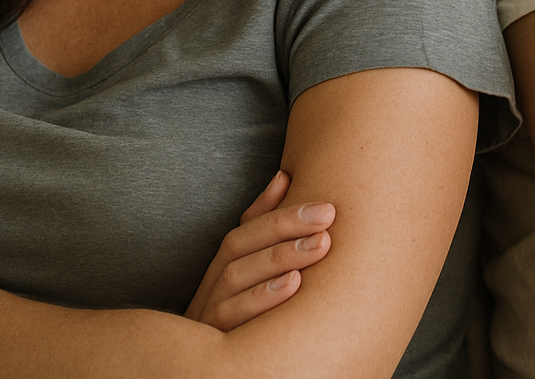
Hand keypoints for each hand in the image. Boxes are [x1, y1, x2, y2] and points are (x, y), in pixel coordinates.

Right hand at [184, 170, 334, 331]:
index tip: (318, 199)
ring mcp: (208, 316)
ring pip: (235, 278)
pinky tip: (292, 285)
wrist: (207, 375)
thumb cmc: (239, 321)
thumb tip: (285, 175)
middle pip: (240, 248)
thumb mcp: (249, 275)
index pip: (244, 230)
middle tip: (328, 217)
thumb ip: (263, 229)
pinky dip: (261, 297)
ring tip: (318, 245)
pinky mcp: (212, 344)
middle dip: (284, 228)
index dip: (278, 210)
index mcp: (222, 271)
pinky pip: (230, 318)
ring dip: (279, 257)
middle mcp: (211, 289)